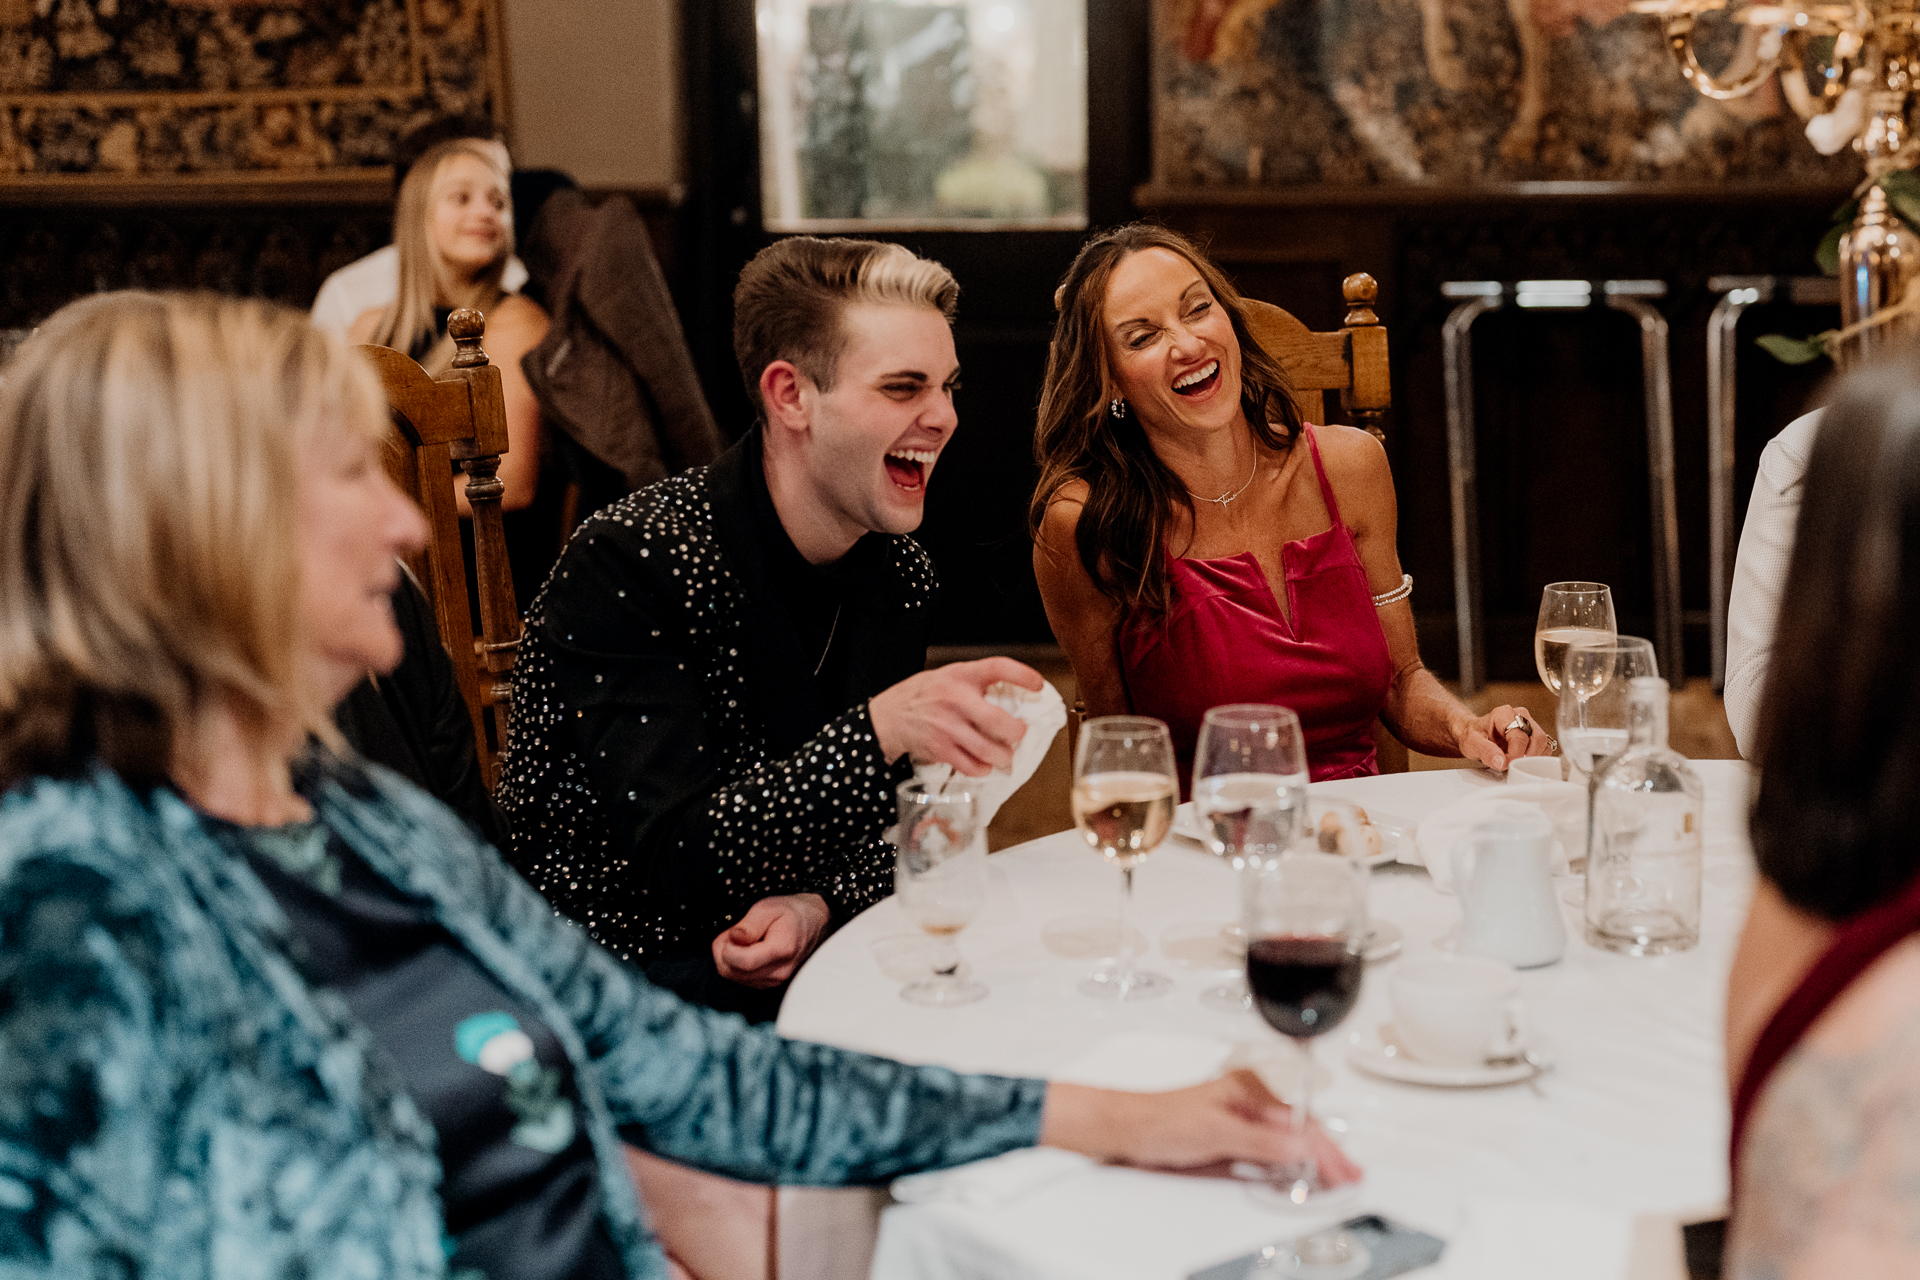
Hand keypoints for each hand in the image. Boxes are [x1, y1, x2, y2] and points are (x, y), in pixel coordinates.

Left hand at [710, 893, 830, 988]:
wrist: (813, 924)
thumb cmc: (790, 914)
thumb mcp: (768, 908)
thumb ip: (749, 925)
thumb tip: (733, 939)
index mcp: (781, 950)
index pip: (743, 962)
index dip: (727, 948)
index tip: (730, 933)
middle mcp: (778, 972)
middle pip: (732, 972)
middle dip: (723, 951)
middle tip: (732, 932)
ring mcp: (774, 981)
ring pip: (733, 977)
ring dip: (728, 958)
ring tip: (741, 939)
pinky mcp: (768, 984)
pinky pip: (740, 979)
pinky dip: (735, 965)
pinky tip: (745, 950)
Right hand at [869, 657, 1044, 775]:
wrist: (889, 717)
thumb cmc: (923, 695)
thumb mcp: (948, 676)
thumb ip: (975, 683)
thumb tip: (1013, 697)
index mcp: (960, 675)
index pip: (998, 667)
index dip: (1023, 676)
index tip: (1038, 685)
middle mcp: (956, 700)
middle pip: (1002, 723)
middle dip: (1018, 732)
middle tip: (1018, 732)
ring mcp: (949, 728)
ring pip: (992, 751)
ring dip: (1004, 755)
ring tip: (1003, 751)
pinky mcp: (942, 750)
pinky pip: (974, 767)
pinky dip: (984, 768)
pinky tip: (983, 761)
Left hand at [1038, 1071, 1362, 1179]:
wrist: (1125, 1130)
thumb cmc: (1158, 1119)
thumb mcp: (1216, 1132)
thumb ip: (1260, 1142)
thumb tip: (1299, 1147)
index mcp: (1249, 1089)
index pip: (1299, 1122)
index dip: (1324, 1147)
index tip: (1343, 1168)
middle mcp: (1247, 1102)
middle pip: (1297, 1131)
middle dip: (1325, 1153)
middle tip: (1349, 1176)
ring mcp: (1239, 1120)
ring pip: (1285, 1142)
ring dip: (1309, 1160)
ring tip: (1333, 1177)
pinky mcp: (1229, 1138)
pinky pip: (1268, 1152)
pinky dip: (1287, 1165)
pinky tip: (1297, 1176)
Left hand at [1456, 703, 1553, 771]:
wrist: (1474, 734)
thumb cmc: (1473, 735)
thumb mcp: (1471, 743)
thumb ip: (1485, 751)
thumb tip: (1501, 761)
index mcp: (1504, 714)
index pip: (1519, 736)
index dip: (1515, 754)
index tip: (1506, 764)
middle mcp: (1520, 715)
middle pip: (1537, 737)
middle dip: (1527, 756)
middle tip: (1514, 765)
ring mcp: (1530, 724)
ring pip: (1543, 742)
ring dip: (1534, 757)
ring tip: (1518, 763)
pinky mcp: (1534, 734)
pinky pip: (1545, 747)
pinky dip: (1537, 758)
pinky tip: (1524, 762)